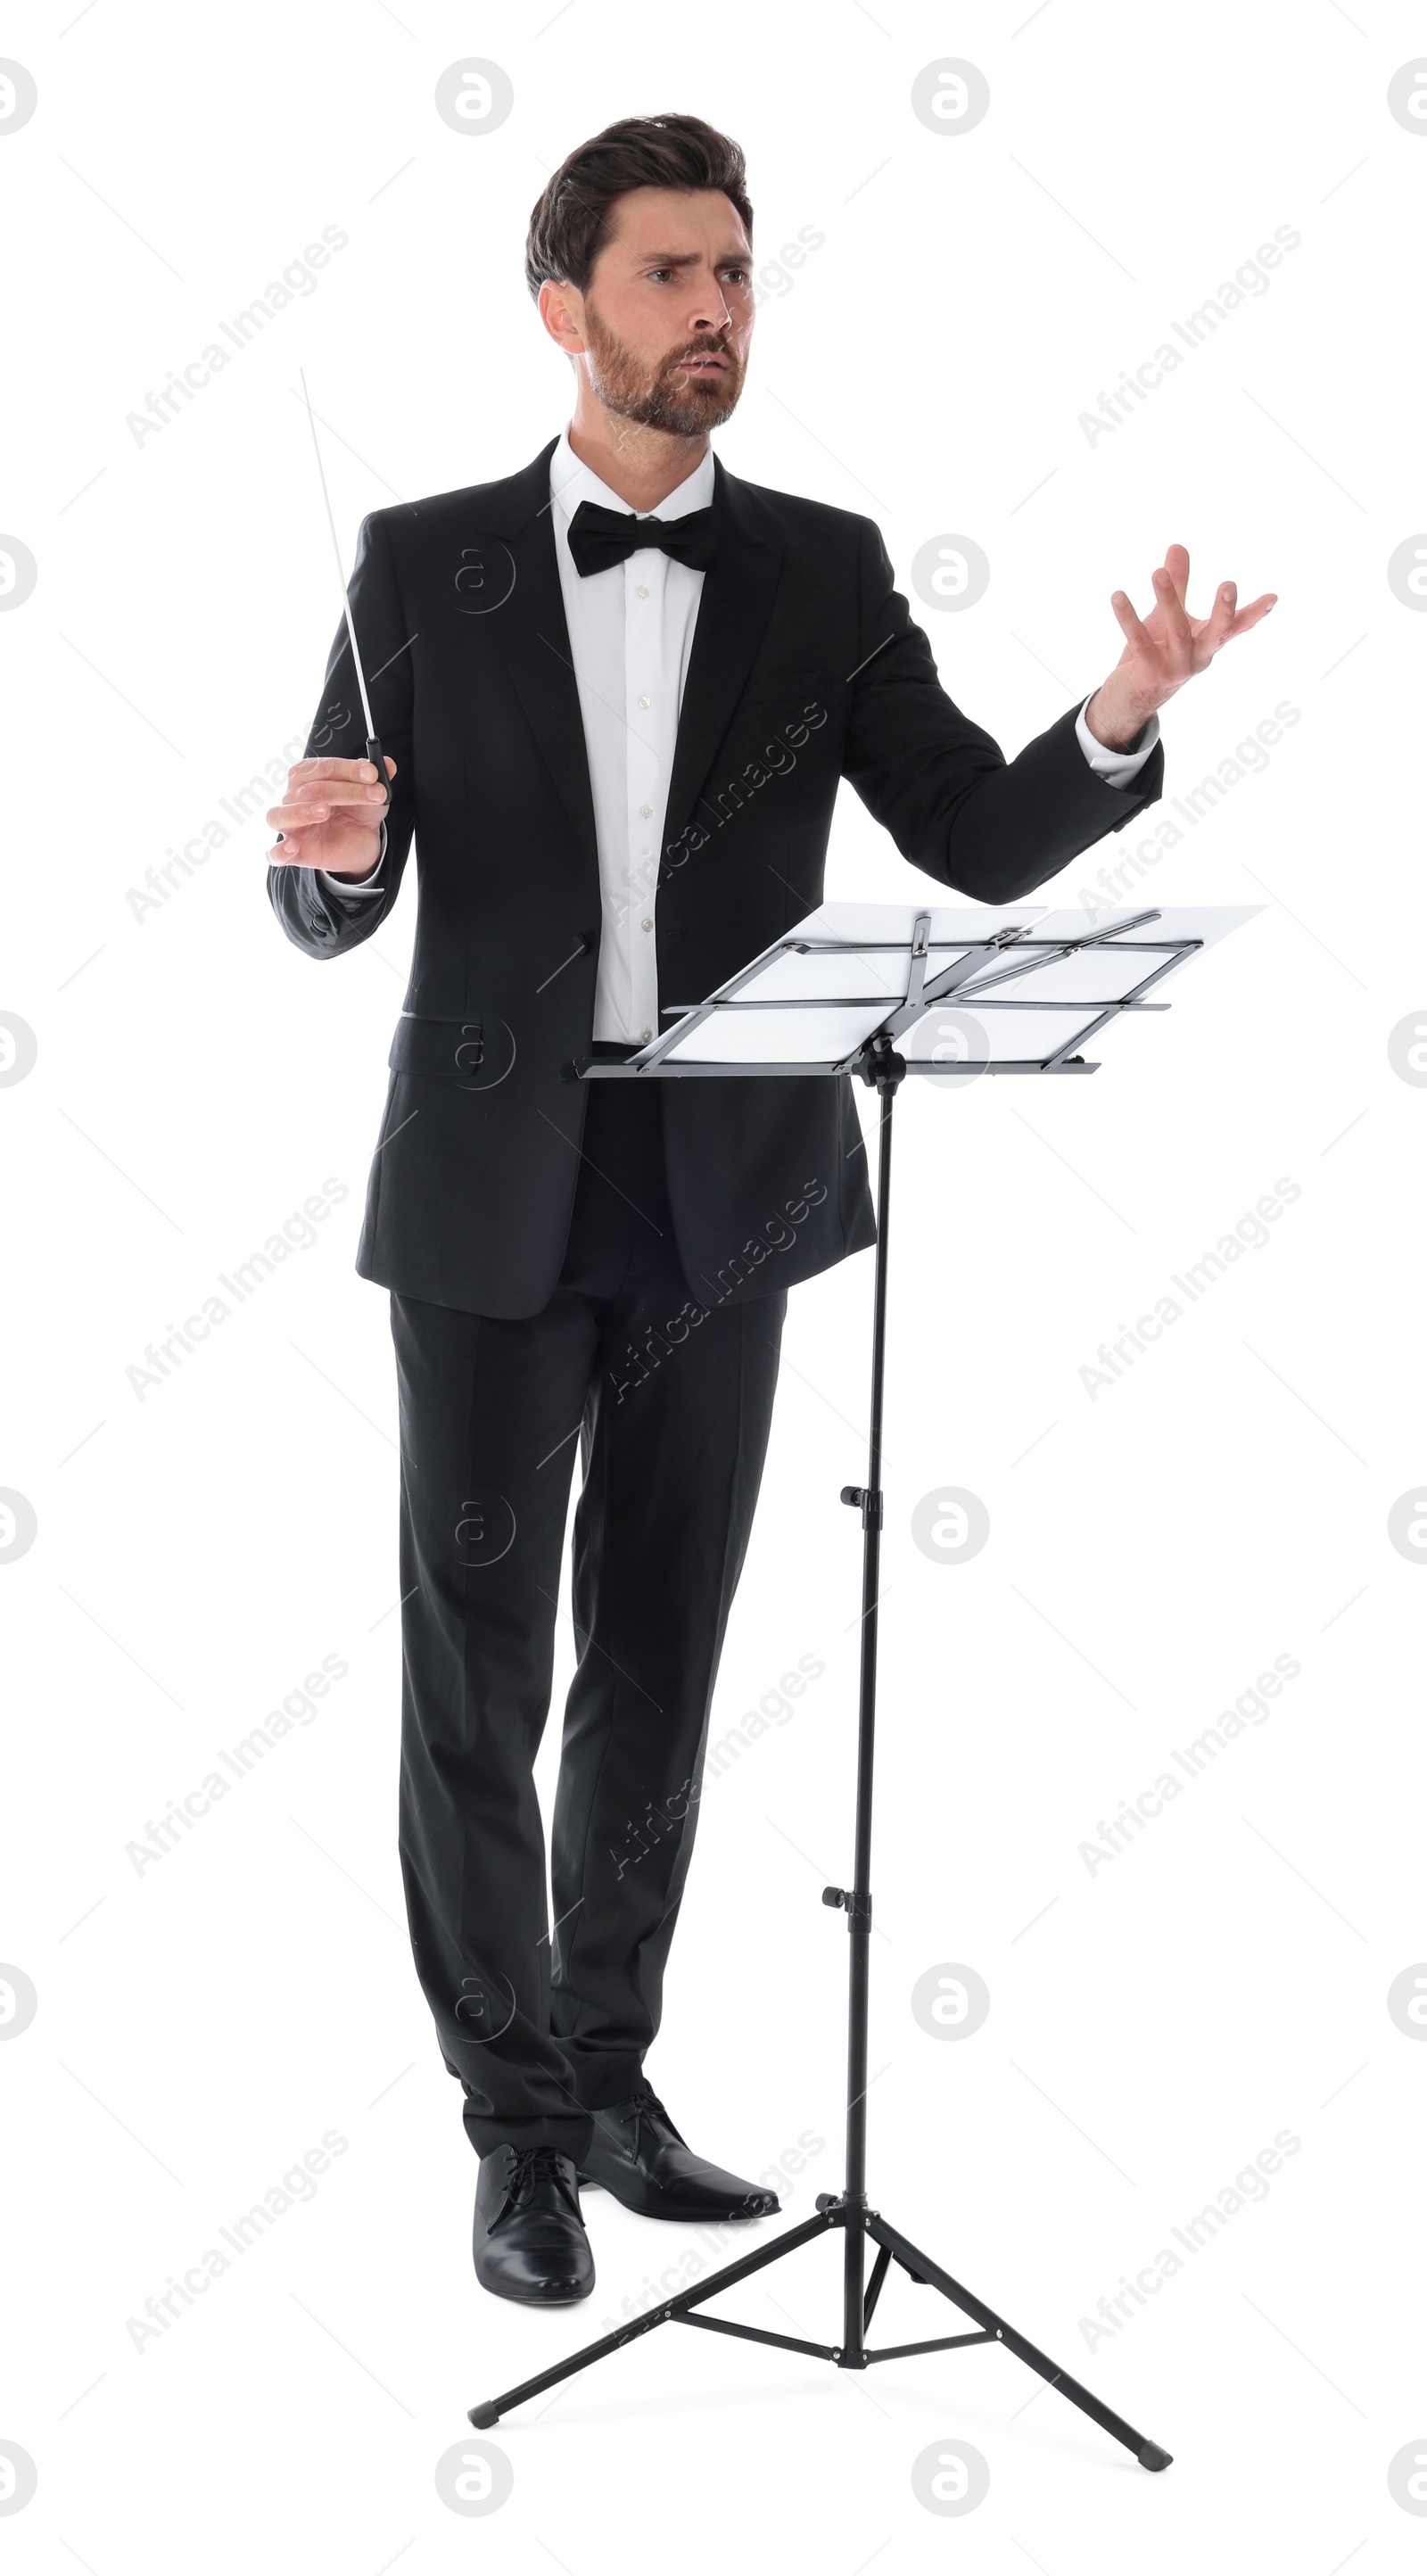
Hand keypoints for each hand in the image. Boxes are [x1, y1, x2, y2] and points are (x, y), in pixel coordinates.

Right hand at [266, 756, 394, 875]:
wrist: (361, 842)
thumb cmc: (357, 811)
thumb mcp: (372, 793)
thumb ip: (377, 778)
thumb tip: (387, 764)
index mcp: (307, 777)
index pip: (322, 767)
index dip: (348, 769)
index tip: (372, 773)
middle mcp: (293, 798)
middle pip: (309, 790)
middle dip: (344, 790)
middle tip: (373, 794)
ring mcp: (290, 825)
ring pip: (280, 815)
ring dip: (301, 811)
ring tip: (324, 811)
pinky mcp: (294, 852)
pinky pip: (275, 853)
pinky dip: (278, 850)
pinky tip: (292, 847)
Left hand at [1084, 545, 1276, 750]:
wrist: (1132, 697)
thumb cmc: (1157, 652)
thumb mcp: (1169, 615)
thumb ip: (1177, 583)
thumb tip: (1178, 545)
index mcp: (1209, 641)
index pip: (1237, 626)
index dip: (1255, 613)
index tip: (1273, 597)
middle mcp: (1199, 655)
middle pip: (1218, 632)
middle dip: (1224, 610)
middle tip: (1230, 585)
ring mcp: (1178, 667)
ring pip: (1177, 630)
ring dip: (1168, 600)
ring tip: (1157, 573)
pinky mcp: (1152, 673)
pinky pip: (1140, 642)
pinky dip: (1128, 618)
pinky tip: (1118, 597)